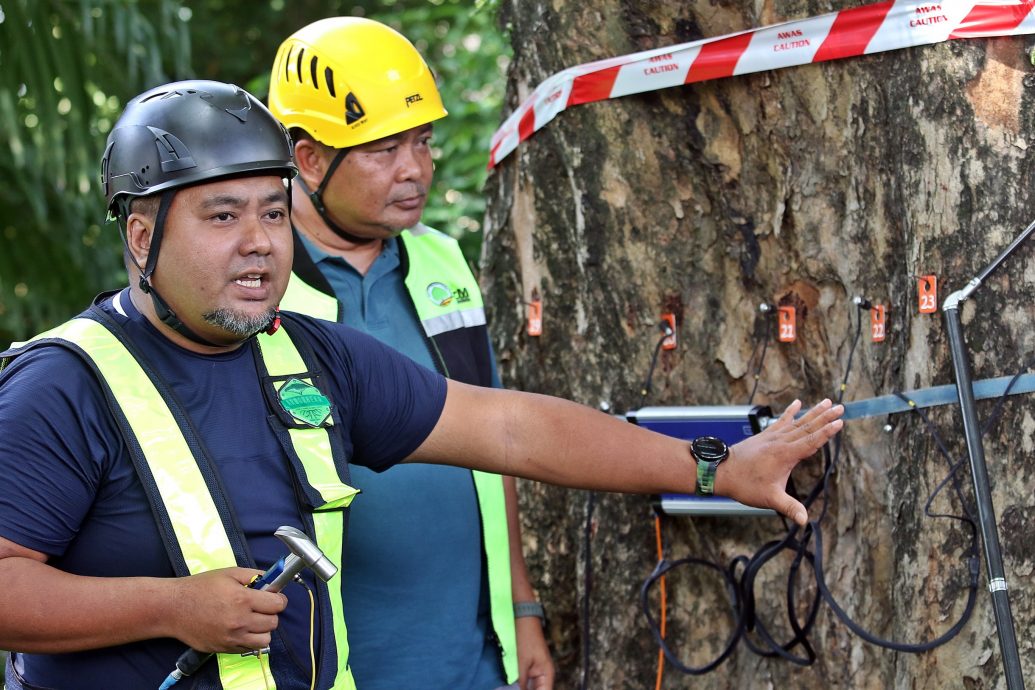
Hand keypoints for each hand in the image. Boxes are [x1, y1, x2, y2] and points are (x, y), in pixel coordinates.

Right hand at [168, 567, 287, 652]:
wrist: (173, 608)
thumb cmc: (200, 588)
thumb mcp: (228, 573)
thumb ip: (254, 575)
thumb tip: (272, 580)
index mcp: (242, 599)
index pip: (277, 604)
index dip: (278, 599)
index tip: (273, 596)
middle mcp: (239, 621)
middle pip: (273, 622)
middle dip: (270, 613)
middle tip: (261, 606)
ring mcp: (232, 638)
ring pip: (265, 640)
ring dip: (263, 630)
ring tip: (252, 620)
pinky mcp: (224, 648)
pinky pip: (249, 649)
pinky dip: (249, 640)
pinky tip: (240, 629)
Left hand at [515, 615, 553, 689]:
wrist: (525, 622)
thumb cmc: (526, 639)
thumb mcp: (522, 662)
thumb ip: (522, 682)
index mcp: (547, 674)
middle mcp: (545, 675)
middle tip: (516, 689)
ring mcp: (539, 672)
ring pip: (534, 689)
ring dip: (526, 689)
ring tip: (514, 688)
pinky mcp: (532, 669)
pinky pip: (529, 684)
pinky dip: (524, 688)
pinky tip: (516, 688)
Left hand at [715, 399, 842, 525]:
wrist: (721, 472)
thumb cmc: (745, 485)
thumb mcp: (770, 499)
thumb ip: (789, 507)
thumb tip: (804, 520)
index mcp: (785, 455)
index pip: (811, 441)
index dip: (827, 432)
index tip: (840, 422)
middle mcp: (780, 442)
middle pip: (807, 428)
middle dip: (825, 417)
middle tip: (841, 407)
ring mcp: (772, 437)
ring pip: (797, 422)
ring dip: (813, 412)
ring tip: (826, 401)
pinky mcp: (765, 436)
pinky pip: (781, 421)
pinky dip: (790, 412)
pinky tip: (797, 403)